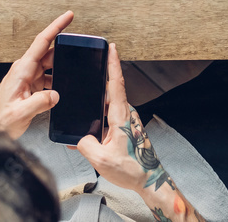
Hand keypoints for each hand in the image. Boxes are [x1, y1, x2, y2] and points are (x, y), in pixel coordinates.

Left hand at [0, 10, 73, 138]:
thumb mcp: (21, 113)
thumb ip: (41, 102)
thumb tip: (56, 94)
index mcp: (21, 70)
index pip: (42, 42)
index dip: (56, 26)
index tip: (68, 16)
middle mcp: (23, 70)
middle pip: (49, 54)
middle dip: (64, 54)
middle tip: (79, 58)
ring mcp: (26, 77)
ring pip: (49, 66)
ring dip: (60, 71)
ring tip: (70, 78)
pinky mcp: (29, 86)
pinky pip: (47, 77)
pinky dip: (55, 81)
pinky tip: (60, 89)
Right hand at [76, 44, 171, 192]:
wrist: (148, 180)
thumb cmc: (131, 169)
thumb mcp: (101, 159)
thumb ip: (85, 144)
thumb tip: (79, 137)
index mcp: (121, 116)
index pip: (116, 84)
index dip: (113, 64)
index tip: (111, 48)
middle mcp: (126, 115)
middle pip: (112, 90)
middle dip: (103, 75)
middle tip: (93, 62)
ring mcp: (126, 121)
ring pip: (109, 104)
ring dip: (99, 99)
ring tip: (86, 95)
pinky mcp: (125, 129)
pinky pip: (110, 117)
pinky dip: (100, 116)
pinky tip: (90, 126)